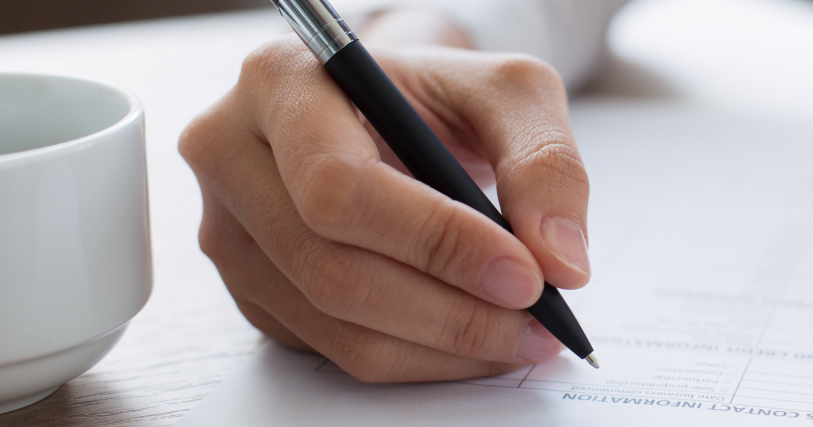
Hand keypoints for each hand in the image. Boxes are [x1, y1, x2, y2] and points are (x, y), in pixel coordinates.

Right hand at [179, 37, 589, 381]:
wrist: (395, 114)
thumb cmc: (438, 95)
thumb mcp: (509, 93)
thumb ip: (545, 161)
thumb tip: (560, 260)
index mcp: (280, 82)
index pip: (340, 185)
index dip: (436, 242)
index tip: (524, 273)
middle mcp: (232, 155)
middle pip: (331, 269)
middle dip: (451, 311)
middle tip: (536, 319)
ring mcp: (232, 230)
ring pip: (335, 324)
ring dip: (443, 347)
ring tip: (523, 335)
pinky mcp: (255, 290)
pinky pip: (335, 350)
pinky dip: (421, 359)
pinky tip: (475, 339)